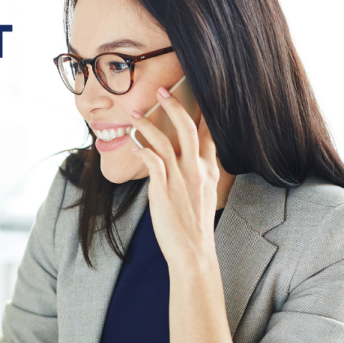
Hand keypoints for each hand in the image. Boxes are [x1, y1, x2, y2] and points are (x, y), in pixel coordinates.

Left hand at [129, 86, 220, 267]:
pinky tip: (133, 143)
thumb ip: (198, 174)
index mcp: (210, 170)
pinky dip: (142, 148)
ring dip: (147, 123)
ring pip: (165, 140)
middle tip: (161, 90)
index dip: (204, 111)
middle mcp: (198, 170)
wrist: (193, 252)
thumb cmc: (194, 225)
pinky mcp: (164, 189)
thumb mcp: (204, 195)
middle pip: (189, 127)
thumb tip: (185, 160)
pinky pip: (152, 160)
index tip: (197, 91)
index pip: (210, 133)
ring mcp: (181, 178)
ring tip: (133, 114)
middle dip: (175, 105)